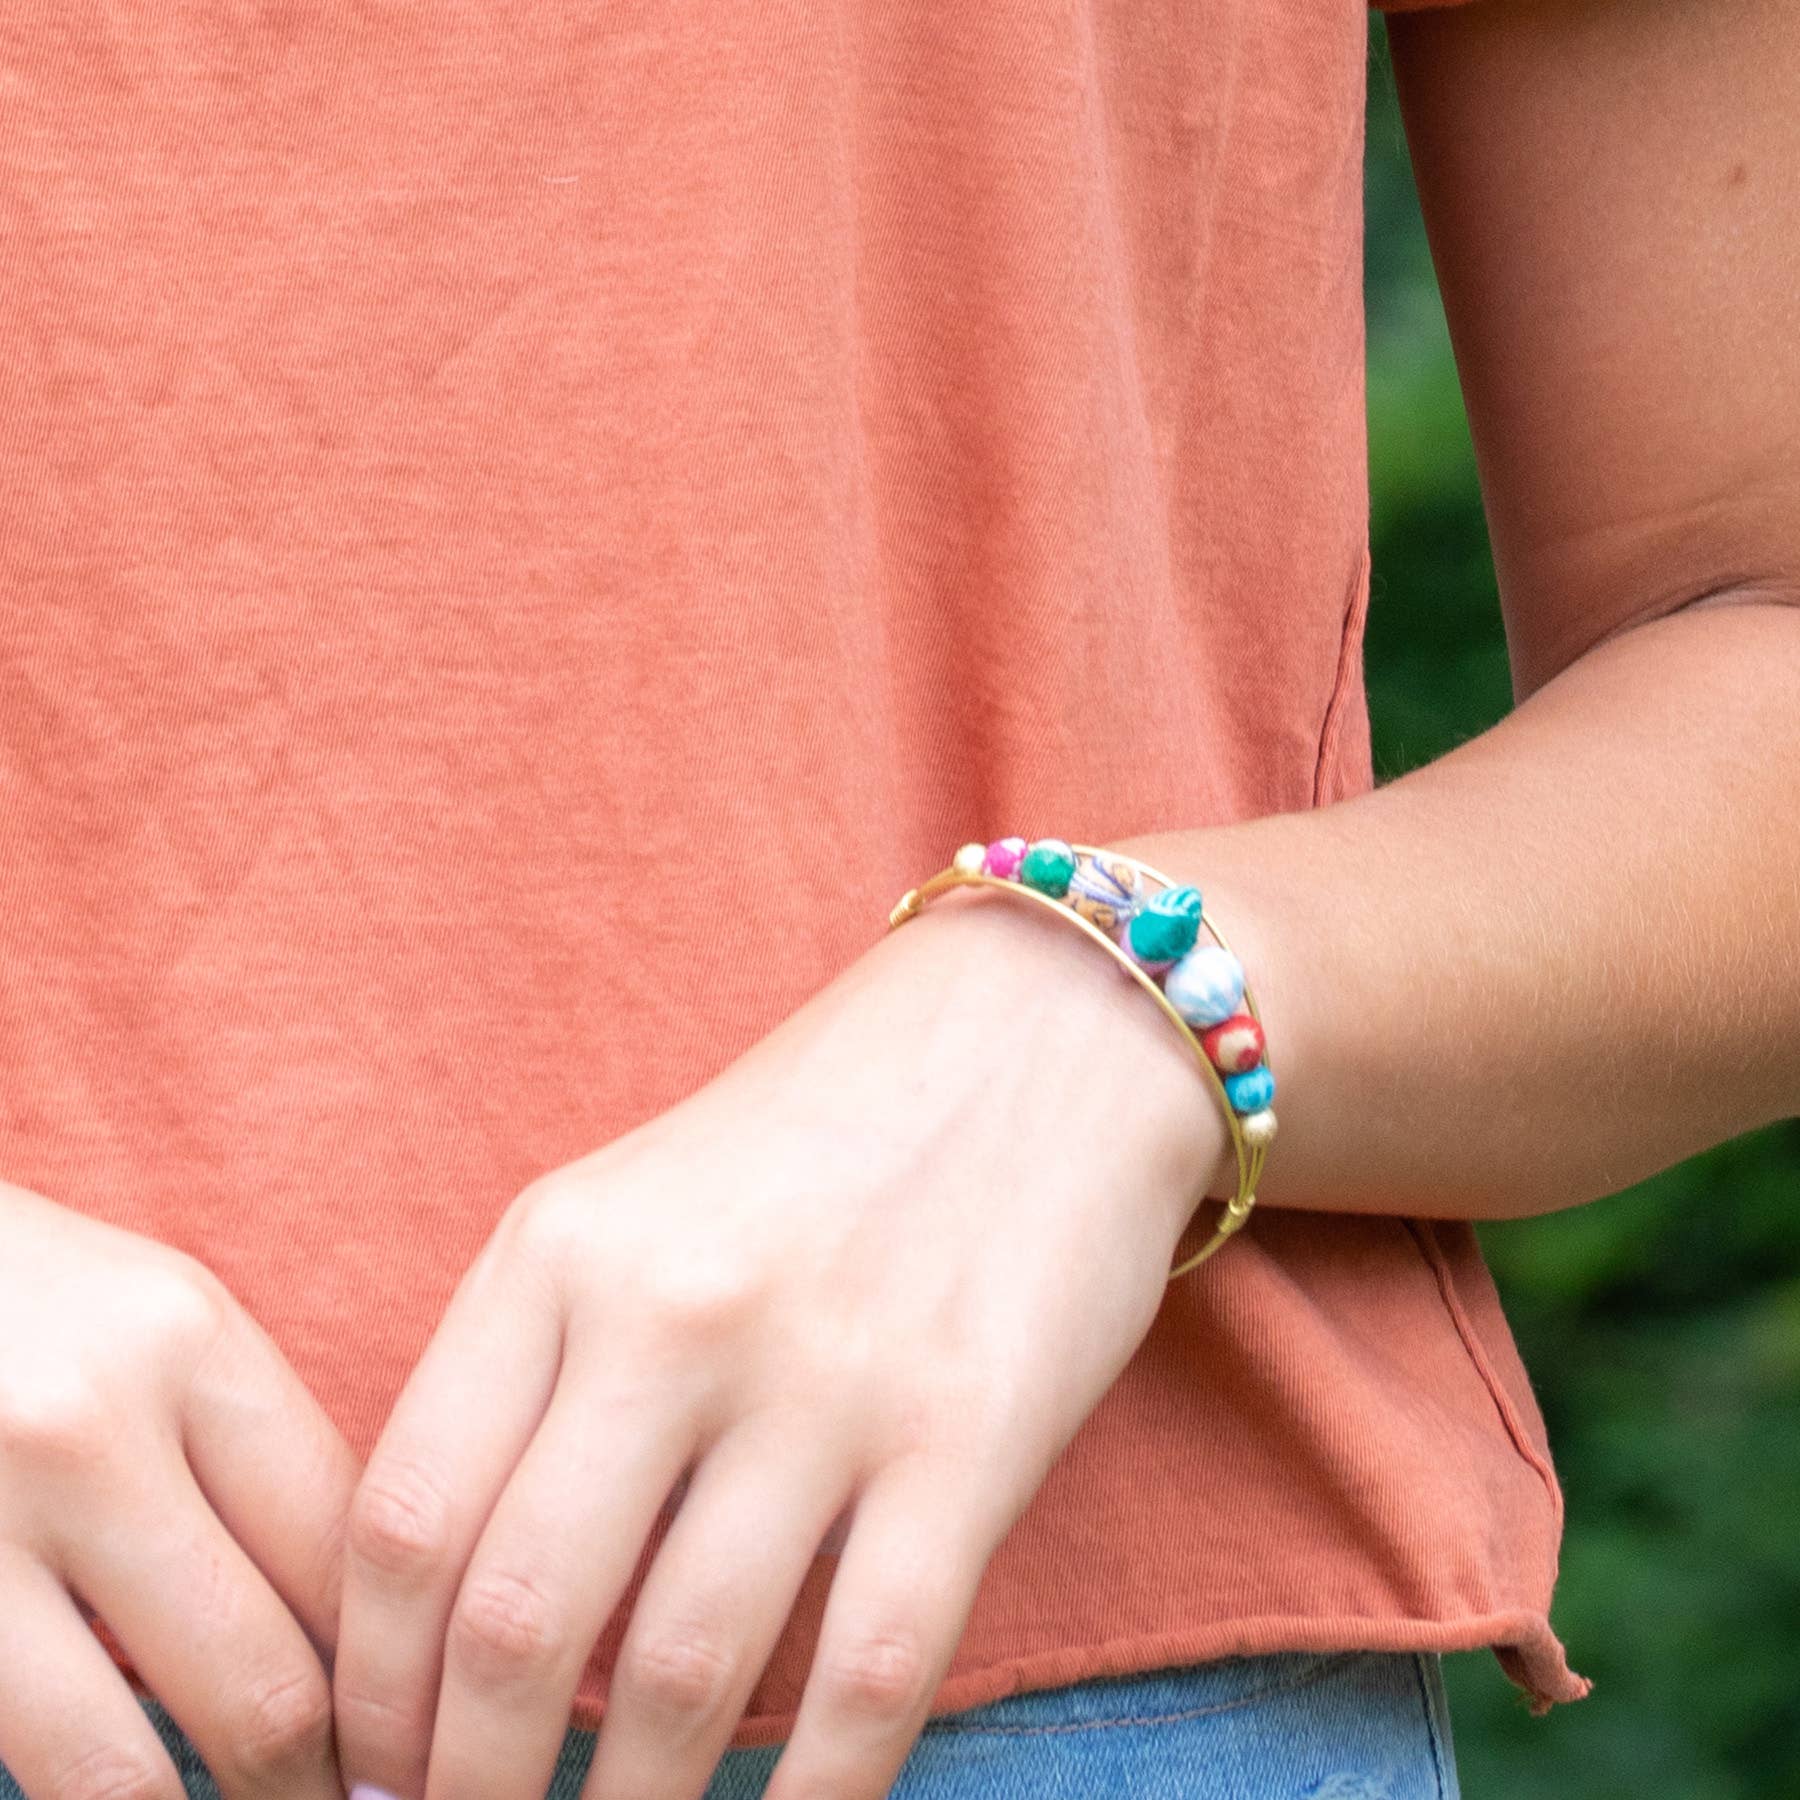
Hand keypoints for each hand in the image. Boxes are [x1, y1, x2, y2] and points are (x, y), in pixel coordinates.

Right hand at [0, 1181, 359, 1799]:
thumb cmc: (28, 1306)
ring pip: (124, 1765)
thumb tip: (361, 1629)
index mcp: (192, 1342)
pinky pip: (17, 1748)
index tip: (419, 1739)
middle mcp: (88, 1429)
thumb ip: (254, 1451)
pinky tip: (121, 1788)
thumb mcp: (161, 1327)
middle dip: (319, 1780)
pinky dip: (86, 1791)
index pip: (343, 1549)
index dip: (399, 1672)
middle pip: (262, 1672)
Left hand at [331, 892, 1225, 1799]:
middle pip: (515, 1623)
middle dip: (468, 1786)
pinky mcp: (970, 1434)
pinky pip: (869, 1674)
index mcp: (561, 1250)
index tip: (378, 1769)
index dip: (369, 1689)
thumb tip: (473, 1632)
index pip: (403, 1520)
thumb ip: (537, 1380)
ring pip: (681, 1676)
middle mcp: (676, 1313)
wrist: (1037, 1031)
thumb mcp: (628, 1206)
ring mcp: (829, 1376)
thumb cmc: (814, 1136)